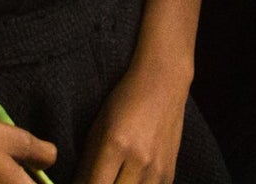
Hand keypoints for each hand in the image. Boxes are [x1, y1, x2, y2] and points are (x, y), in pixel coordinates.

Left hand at [76, 60, 189, 183]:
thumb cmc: (125, 101)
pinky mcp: (169, 174)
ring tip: (113, 178)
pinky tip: (129, 179)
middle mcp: (139, 160)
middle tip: (98, 179)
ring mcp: (157, 169)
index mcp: (116, 145)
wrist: (163, 82)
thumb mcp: (98, 127)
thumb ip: (86, 164)